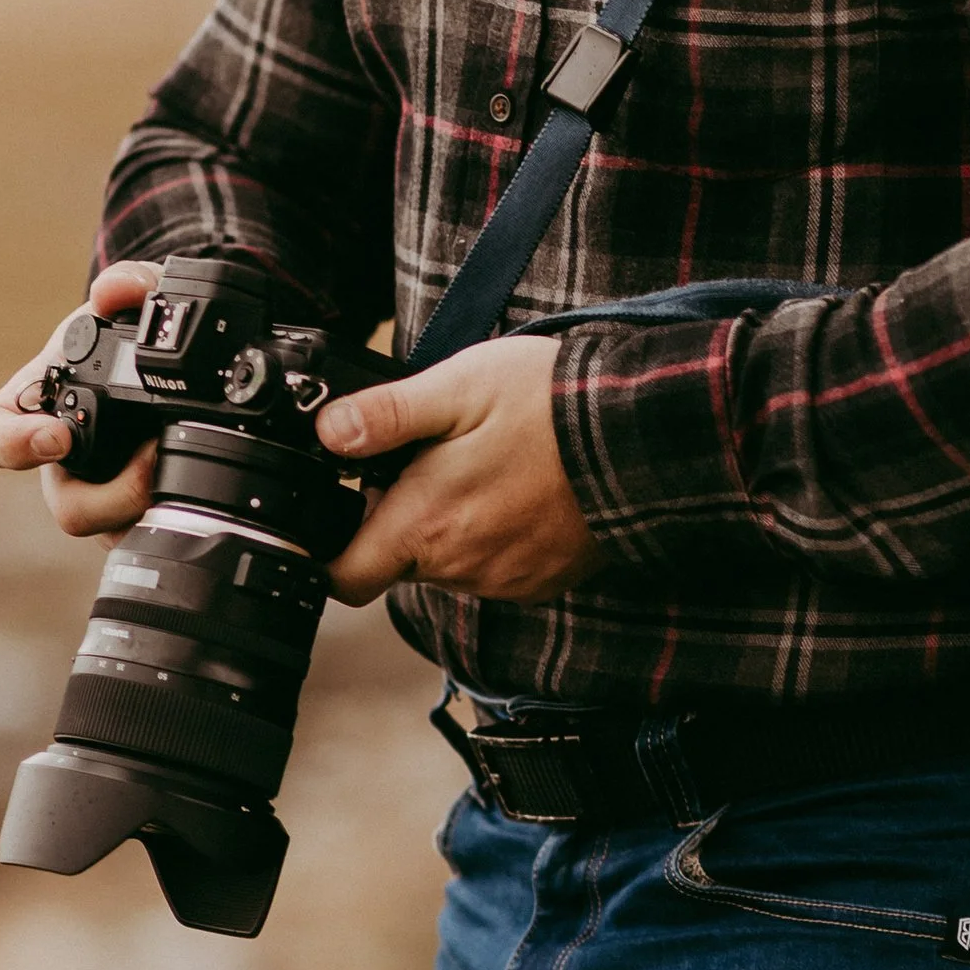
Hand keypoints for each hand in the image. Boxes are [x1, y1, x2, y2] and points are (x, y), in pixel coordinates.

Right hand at [0, 259, 160, 536]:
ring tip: (185, 462)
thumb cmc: (125, 329)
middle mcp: (61, 462)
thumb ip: (128, 283)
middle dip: (113, 494)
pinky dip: (173, 513)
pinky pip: (147, 534)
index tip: (56, 437)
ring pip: (113, 531)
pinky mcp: (138, 515)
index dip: (12, 446)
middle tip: (155, 456)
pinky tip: (199, 485)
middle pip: (68, 507)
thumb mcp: (131, 295)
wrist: (172, 356)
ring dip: (150, 506)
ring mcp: (100, 494)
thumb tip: (116, 291)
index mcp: (34, 409)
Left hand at [318, 336, 599, 605]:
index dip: (331, 548)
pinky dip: (494, 538)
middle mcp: (459, 567)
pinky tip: (518, 492)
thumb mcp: (459, 387)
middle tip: (431, 461)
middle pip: (396, 562)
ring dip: (449, 527)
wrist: (642, 440)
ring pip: (446, 564)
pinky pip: (493, 569)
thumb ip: (385, 414)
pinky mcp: (539, 583)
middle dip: (400, 518)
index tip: (347, 508)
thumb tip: (327, 431)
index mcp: (425, 523)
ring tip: (484, 468)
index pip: (343, 576)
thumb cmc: (550, 406)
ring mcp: (502, 580)